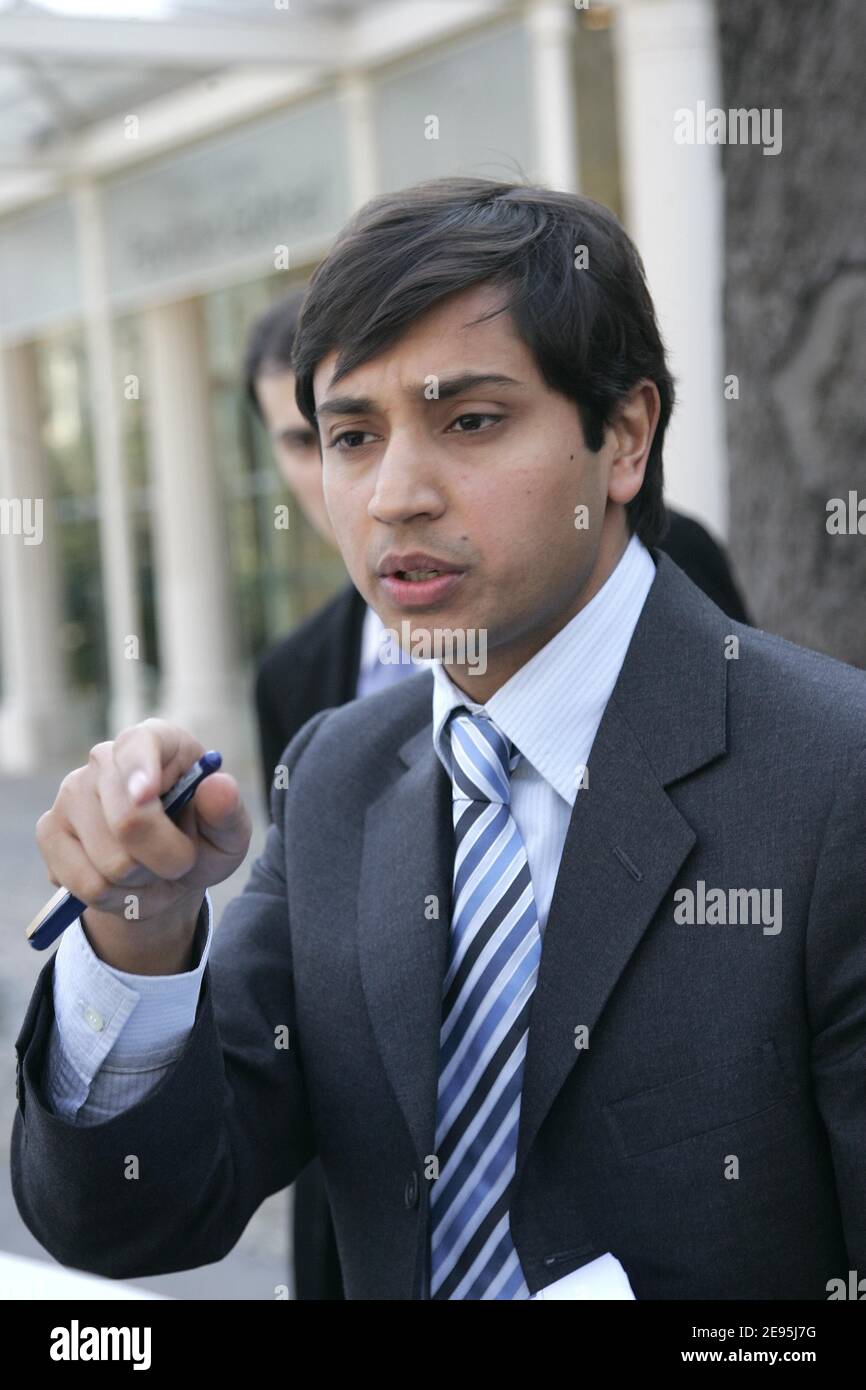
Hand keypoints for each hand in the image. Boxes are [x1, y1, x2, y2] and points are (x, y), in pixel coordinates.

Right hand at [36, 718, 251, 938]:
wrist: (164, 874)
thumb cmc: (201, 840)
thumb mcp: (228, 833)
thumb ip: (228, 812)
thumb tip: (218, 786)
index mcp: (156, 741)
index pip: (140, 745)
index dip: (142, 769)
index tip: (148, 794)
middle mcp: (105, 759)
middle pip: (128, 821)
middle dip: (167, 859)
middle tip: (181, 862)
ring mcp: (70, 792)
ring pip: (109, 863)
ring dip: (143, 884)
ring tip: (152, 872)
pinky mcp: (49, 830)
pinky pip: (85, 884)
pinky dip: (115, 899)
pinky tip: (124, 884)